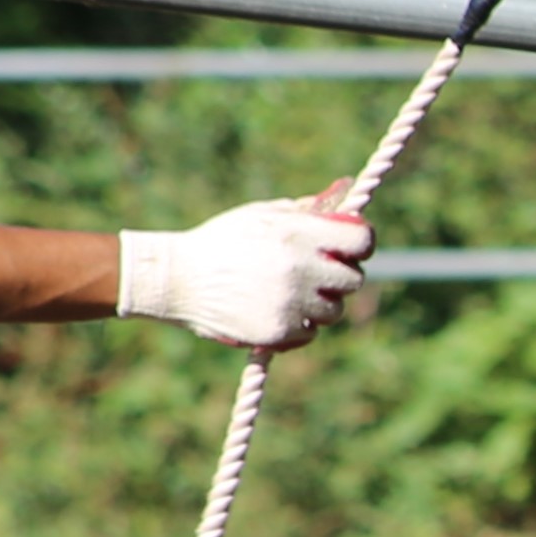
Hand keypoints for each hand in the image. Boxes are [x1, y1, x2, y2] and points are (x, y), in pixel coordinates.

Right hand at [116, 194, 375, 352]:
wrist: (173, 280)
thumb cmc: (219, 242)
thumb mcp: (260, 215)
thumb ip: (305, 212)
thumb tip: (344, 203)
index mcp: (297, 234)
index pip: (362, 241)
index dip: (361, 246)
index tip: (351, 250)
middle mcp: (299, 268)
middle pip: (353, 280)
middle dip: (339, 278)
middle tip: (317, 276)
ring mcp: (289, 302)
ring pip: (334, 310)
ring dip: (318, 305)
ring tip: (288, 294)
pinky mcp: (278, 331)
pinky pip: (310, 332)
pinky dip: (298, 326)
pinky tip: (274, 312)